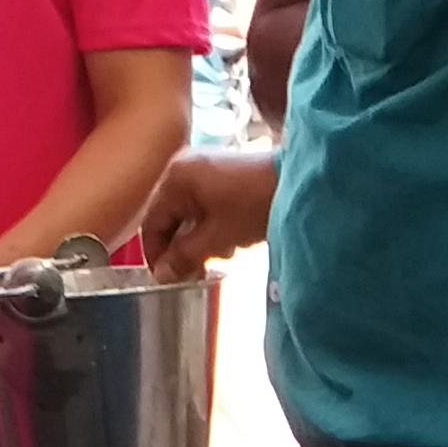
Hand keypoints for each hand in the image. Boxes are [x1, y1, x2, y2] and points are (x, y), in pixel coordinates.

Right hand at [130, 149, 276, 279]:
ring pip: (186, 214)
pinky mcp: (219, 172)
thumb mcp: (217, 238)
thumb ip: (185, 257)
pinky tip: (229, 239)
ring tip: (221, 253)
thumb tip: (161, 275)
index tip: (167, 279)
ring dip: (198, 239)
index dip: (156, 255)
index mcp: (174, 179)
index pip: (151, 223)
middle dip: (181, 247)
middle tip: (195, 271)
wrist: (296, 183)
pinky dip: (209, 225)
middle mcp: (182, 168)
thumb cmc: (254, 206)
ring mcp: (201, 167)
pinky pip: (202, 204)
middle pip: (168, 218)